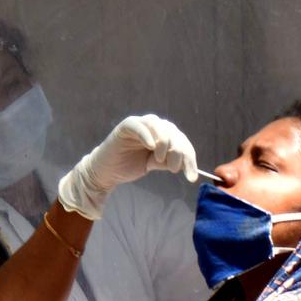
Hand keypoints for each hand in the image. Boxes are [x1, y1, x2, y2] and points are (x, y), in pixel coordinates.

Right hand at [58, 114, 197, 219]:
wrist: (108, 171)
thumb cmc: (131, 165)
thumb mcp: (155, 164)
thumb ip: (169, 161)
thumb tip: (188, 166)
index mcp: (164, 134)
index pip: (182, 142)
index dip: (189, 158)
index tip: (192, 177)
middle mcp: (154, 126)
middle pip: (174, 133)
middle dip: (178, 152)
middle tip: (175, 169)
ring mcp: (141, 124)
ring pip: (159, 127)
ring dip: (164, 143)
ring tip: (160, 159)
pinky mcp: (126, 126)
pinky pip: (139, 126)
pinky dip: (147, 135)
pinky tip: (151, 147)